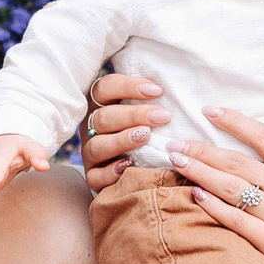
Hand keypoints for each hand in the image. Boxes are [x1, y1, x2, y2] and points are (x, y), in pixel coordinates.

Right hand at [80, 74, 169, 189]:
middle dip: (133, 115)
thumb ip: (153, 101)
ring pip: (97, 146)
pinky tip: (128, 165)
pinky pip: (95, 176)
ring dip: (122, 140)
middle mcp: (92, 128)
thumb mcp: (146, 114)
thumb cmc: (148, 135)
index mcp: (101, 106)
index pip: (105, 88)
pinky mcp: (92, 177)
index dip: (128, 86)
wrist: (137, 174)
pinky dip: (110, 172)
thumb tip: (173, 88)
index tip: (158, 90)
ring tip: (146, 136)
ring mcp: (90, 154)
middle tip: (162, 116)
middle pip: (103, 117)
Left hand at [164, 108, 263, 263]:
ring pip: (233, 189)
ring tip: (176, 161)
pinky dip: (214, 207)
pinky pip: (237, 221)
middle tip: (175, 141)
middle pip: (239, 163)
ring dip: (200, 172)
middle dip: (203, 149)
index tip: (210, 111)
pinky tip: (195, 195)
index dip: (236, 122)